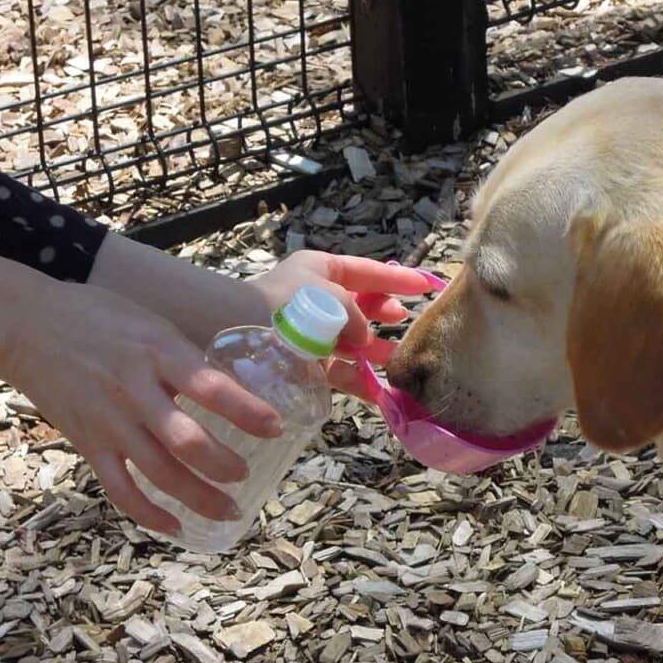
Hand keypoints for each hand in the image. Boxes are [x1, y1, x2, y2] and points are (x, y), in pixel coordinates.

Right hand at [6, 281, 281, 535]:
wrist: (28, 326)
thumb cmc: (101, 318)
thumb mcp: (154, 326)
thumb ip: (188, 360)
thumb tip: (237, 389)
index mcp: (159, 354)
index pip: (212, 388)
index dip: (249, 412)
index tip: (276, 427)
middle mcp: (136, 391)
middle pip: (187, 442)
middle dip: (225, 466)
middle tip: (248, 474)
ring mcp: (110, 422)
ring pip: (160, 473)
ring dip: (199, 498)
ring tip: (230, 510)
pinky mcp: (87, 444)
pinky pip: (120, 489)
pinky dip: (148, 514)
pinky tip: (175, 525)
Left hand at [249, 251, 442, 399]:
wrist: (237, 334)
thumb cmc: (288, 305)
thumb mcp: (332, 297)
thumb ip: (359, 315)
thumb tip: (366, 339)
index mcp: (320, 271)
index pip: (367, 271)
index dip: (397, 279)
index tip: (426, 285)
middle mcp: (316, 298)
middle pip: (361, 306)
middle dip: (386, 314)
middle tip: (407, 321)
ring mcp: (310, 332)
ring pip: (353, 341)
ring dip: (377, 351)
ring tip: (402, 359)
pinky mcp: (304, 363)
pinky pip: (339, 370)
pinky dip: (359, 381)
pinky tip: (382, 392)